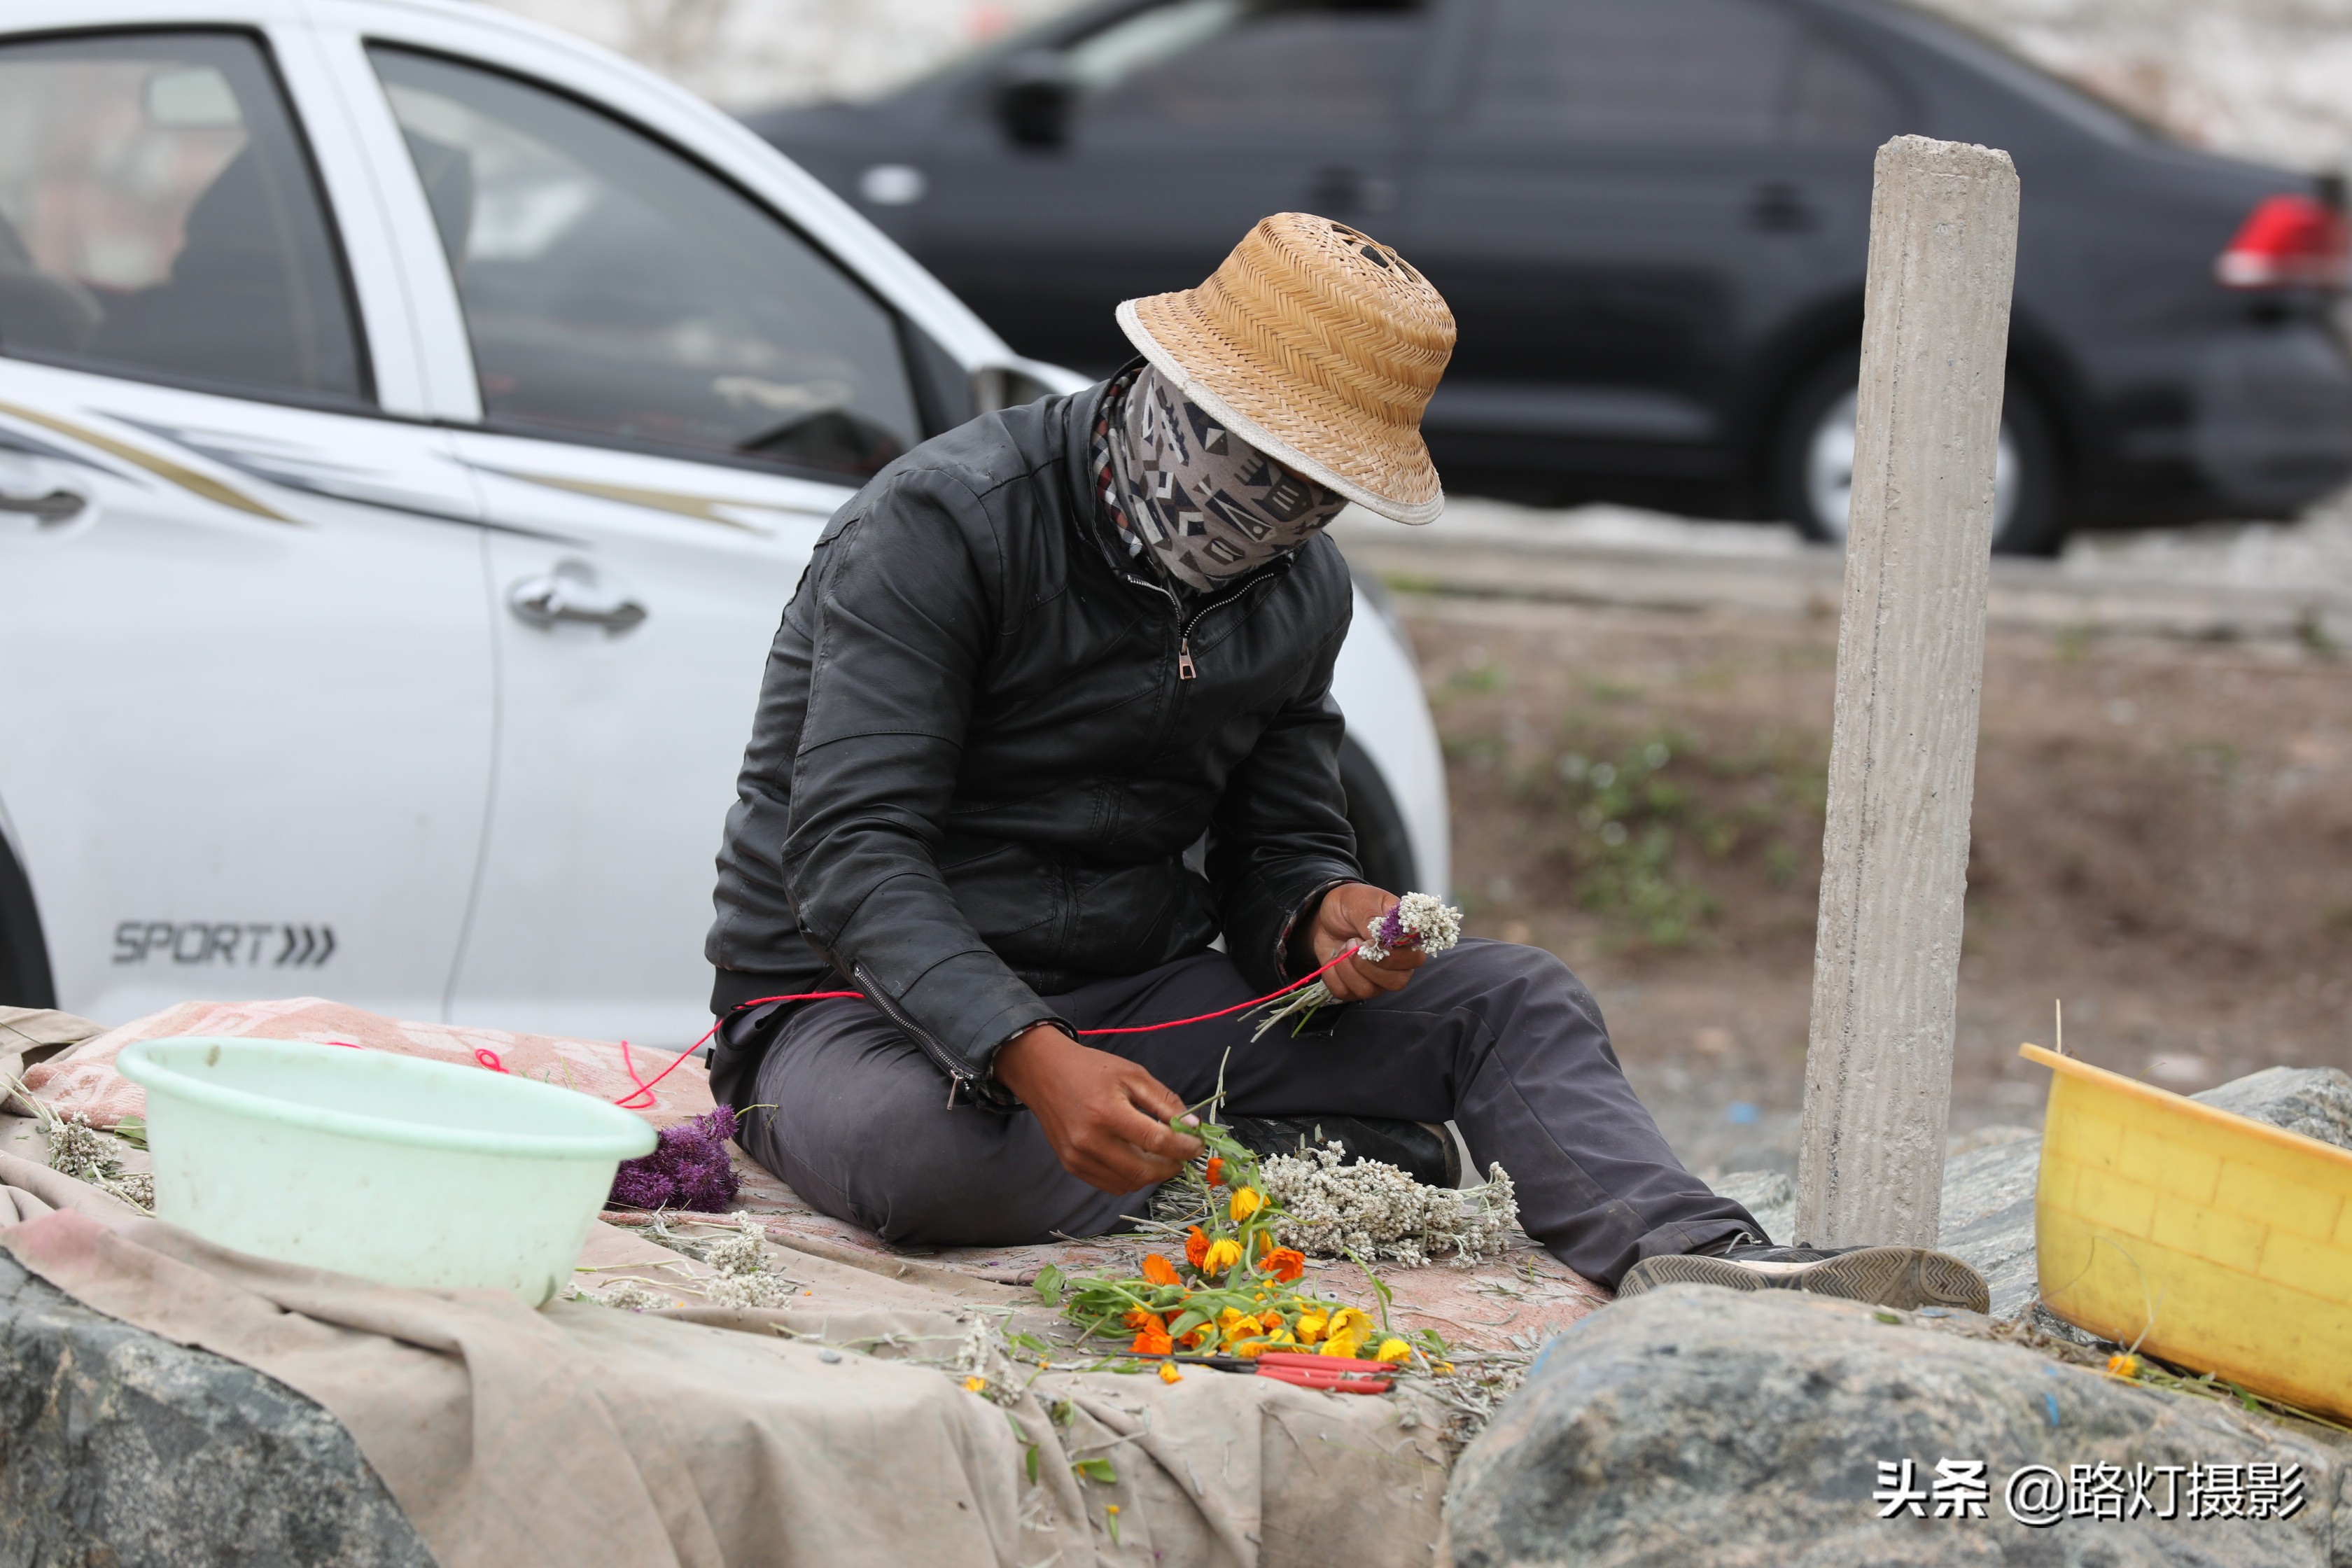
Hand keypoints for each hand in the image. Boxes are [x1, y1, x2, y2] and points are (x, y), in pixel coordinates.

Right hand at [993, 1024, 1203, 1192]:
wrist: (1044, 1073)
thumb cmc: (1092, 1069)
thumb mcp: (1133, 1074)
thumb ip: (1164, 1102)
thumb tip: (1191, 1128)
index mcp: (1107, 1112)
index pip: (1156, 1141)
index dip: (1183, 1147)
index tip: (1197, 1145)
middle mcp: (1090, 1140)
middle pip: (1144, 1171)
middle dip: (1171, 1166)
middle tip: (1183, 1155)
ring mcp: (1078, 1157)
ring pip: (1129, 1183)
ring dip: (1152, 1174)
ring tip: (1161, 1156)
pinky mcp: (1071, 1165)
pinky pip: (1111, 1184)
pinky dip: (1131, 1178)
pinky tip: (1137, 1159)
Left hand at [1303, 882, 1425, 1001]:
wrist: (1326, 914)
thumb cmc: (1351, 903)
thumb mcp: (1360, 901)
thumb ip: (1372, 918)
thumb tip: (1377, 939)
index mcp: (1404, 939)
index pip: (1414, 959)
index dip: (1392, 956)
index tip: (1368, 941)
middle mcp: (1396, 963)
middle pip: (1396, 982)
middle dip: (1368, 966)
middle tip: (1352, 943)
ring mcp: (1376, 977)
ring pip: (1369, 991)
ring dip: (1348, 969)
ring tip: (1343, 947)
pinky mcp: (1354, 985)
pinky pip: (1346, 993)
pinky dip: (1333, 976)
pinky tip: (1333, 959)